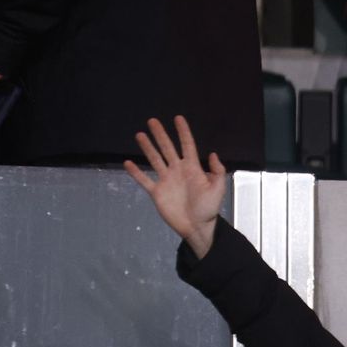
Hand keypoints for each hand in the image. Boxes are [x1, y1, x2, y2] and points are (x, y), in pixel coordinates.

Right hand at [123, 116, 225, 258]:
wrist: (197, 227)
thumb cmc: (209, 209)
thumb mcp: (217, 189)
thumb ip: (217, 171)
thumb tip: (213, 154)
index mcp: (192, 168)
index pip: (187, 146)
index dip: (183, 132)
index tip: (178, 118)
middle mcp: (177, 171)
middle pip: (167, 148)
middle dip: (160, 135)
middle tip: (152, 121)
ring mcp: (166, 180)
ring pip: (155, 159)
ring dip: (147, 147)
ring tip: (140, 134)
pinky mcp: (157, 192)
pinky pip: (144, 180)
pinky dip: (136, 172)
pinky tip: (128, 163)